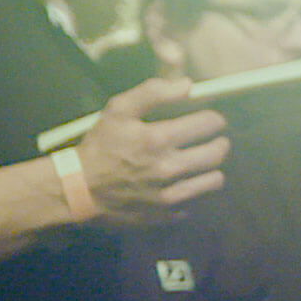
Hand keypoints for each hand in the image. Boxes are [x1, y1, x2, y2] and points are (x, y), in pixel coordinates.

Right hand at [72, 78, 228, 223]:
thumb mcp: (118, 110)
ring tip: (203, 162)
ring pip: (214, 180)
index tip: (212, 119)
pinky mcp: (166, 215)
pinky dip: (196, 191)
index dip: (214, 119)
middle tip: (215, 140)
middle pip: (217, 154)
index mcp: (158, 139)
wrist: (79, 190)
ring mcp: (169, 195)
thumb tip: (188, 85)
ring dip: (213, 168)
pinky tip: (186, 183)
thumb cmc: (101, 146)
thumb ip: (152, 92)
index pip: (208, 124)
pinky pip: (197, 202)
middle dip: (220, 143)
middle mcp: (168, 168)